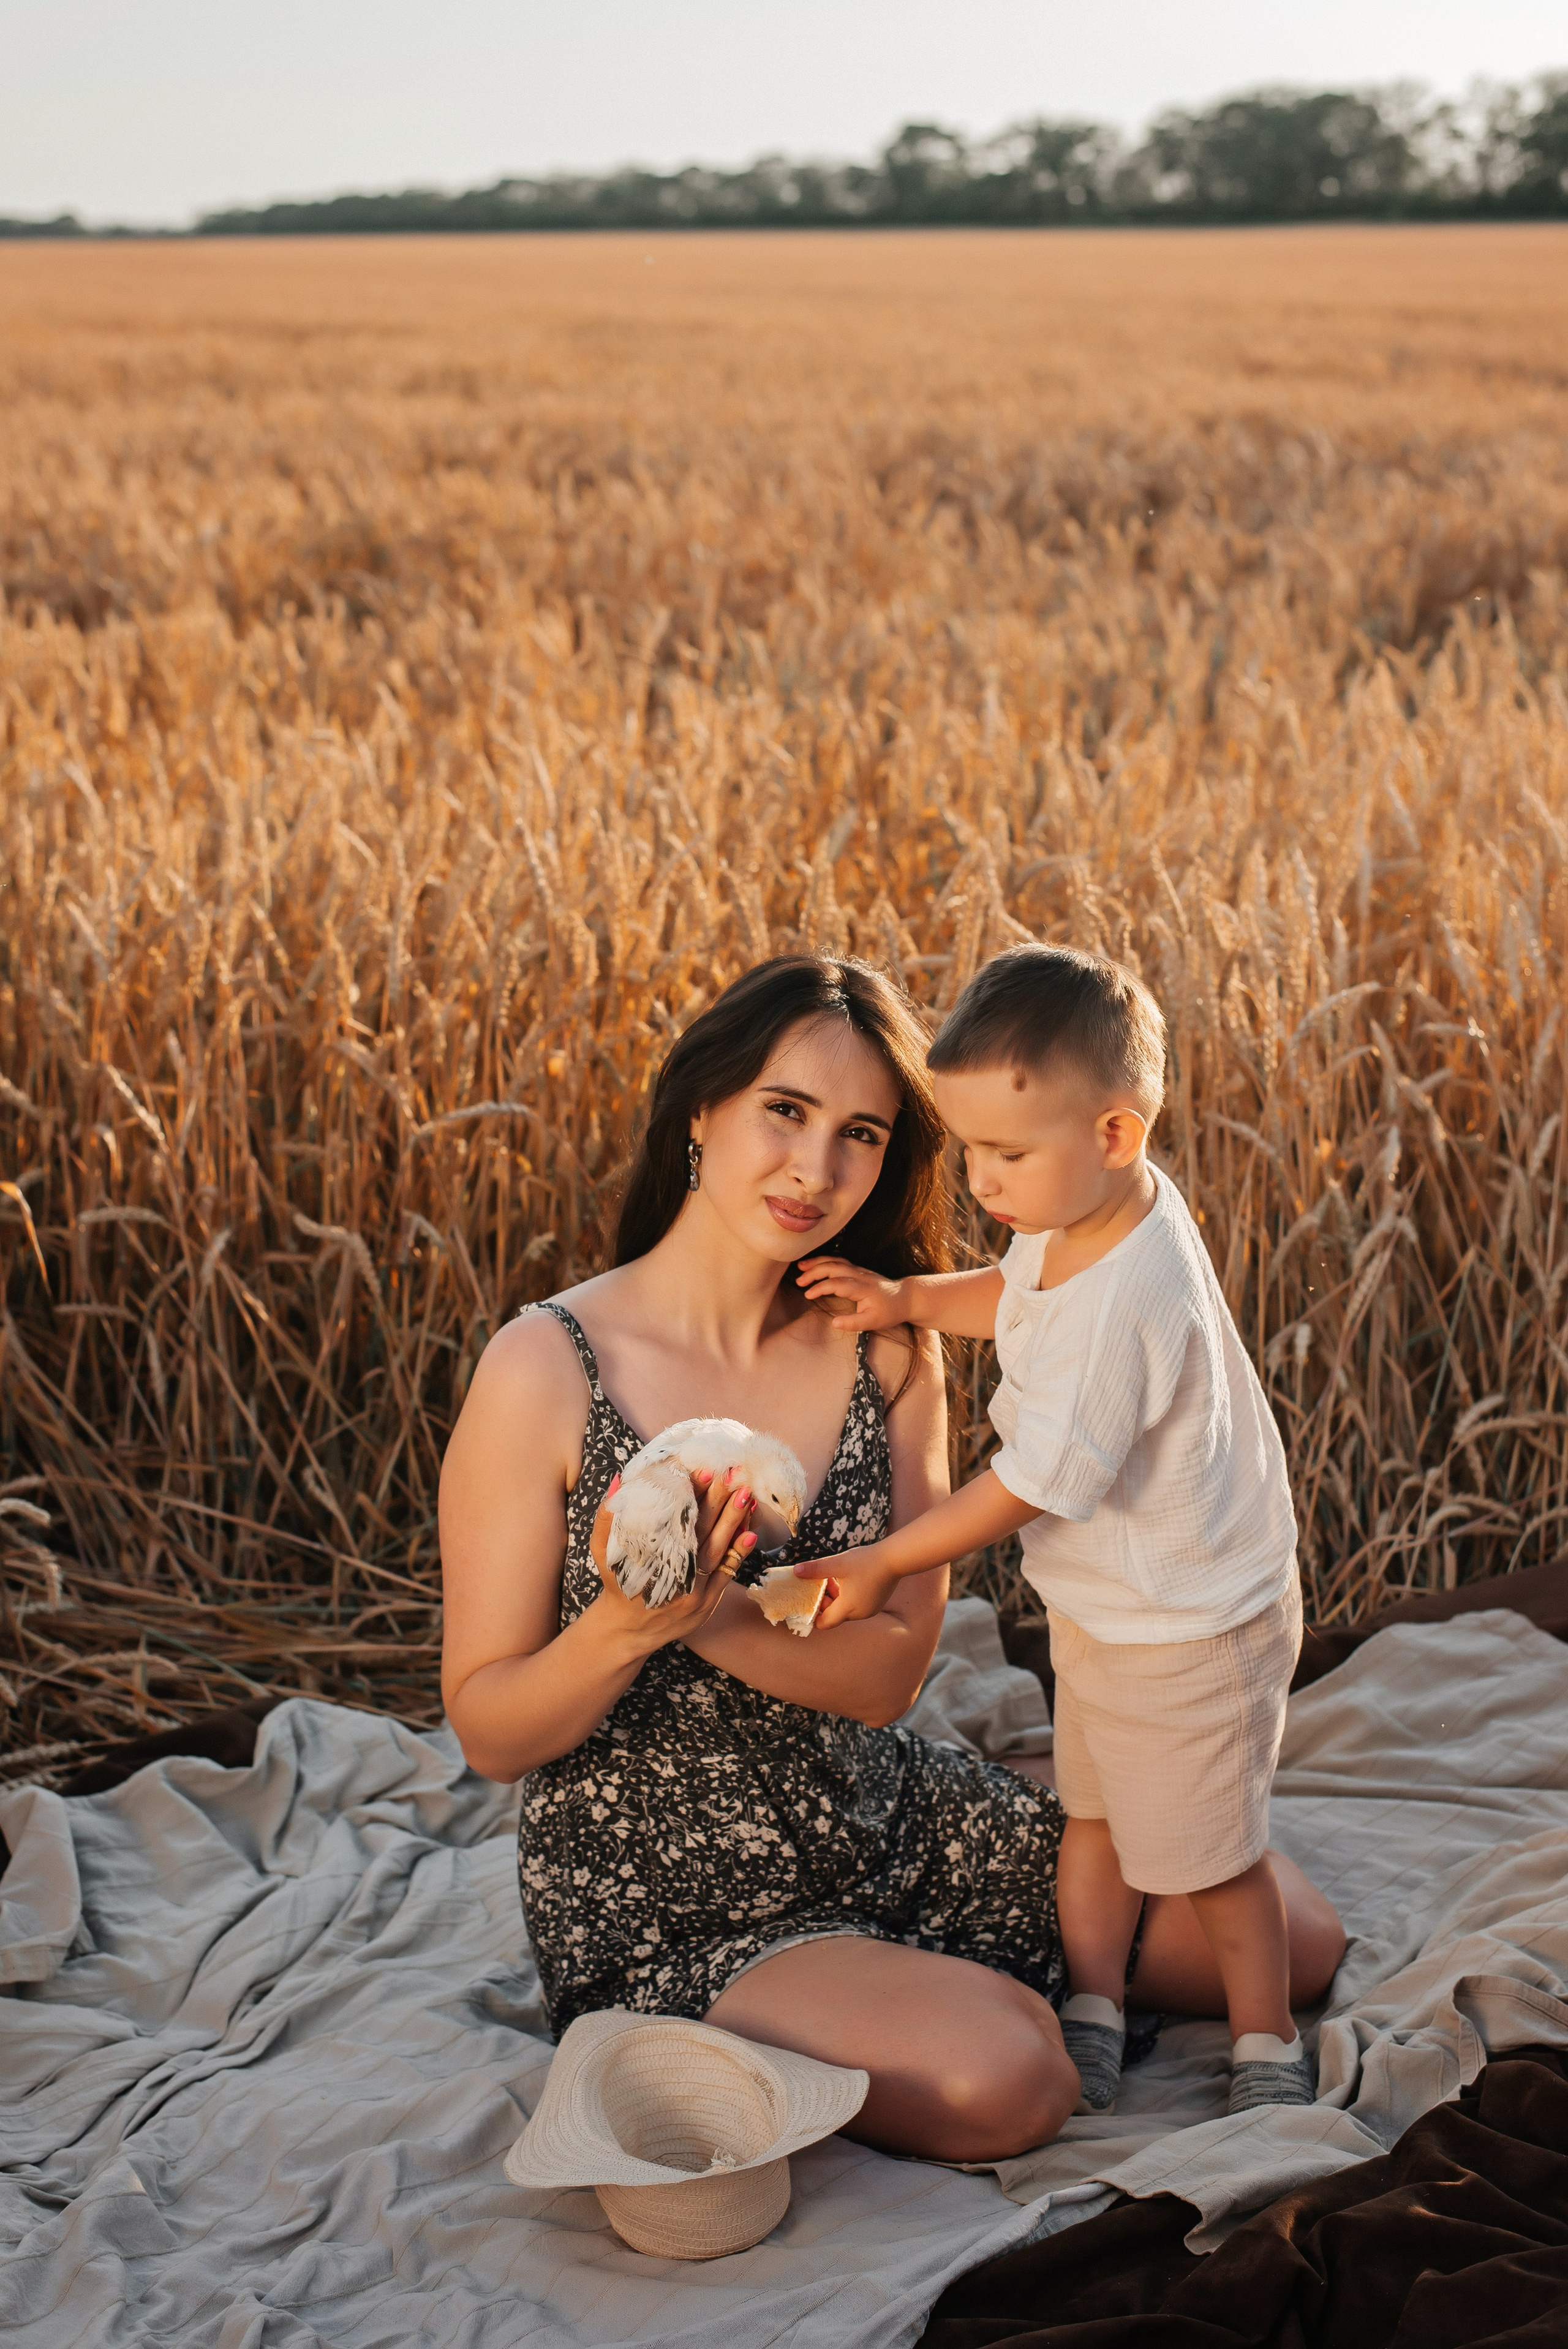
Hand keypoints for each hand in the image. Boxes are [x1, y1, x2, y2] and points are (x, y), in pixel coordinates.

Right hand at [590, 1468, 757, 1652]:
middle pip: (702, 1533)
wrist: (627, 1630)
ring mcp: (694, 1592)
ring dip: (734, 1521)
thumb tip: (618, 1480)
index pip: (679, 1520)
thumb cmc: (616, 1584)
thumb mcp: (603, 1553)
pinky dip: (739, 1553)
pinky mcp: (707, 1603)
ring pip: (719, 1552)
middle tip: (733, 1473)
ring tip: (746, 1494)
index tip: (705, 1469)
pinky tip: (750, 1532)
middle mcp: (676, 1576)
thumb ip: (606, 1518)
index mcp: (652, 1559)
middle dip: (719, 1501)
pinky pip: (727, 1574)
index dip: (693, 1494)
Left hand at [794, 1541, 900, 1628]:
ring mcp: (870, 1610)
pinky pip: (857, 1605)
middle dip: (825, 1601)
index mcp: (848, 1607)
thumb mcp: (837, 1563)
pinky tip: (848, 1579)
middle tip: (820, 1584)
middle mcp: (860, 1613)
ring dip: (837, 1597)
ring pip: (846, 1609)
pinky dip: (849, 1596)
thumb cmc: (866, 1561)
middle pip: (835, 1615)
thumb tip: (796, 1571)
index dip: (814, 1616)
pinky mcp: (876, 1604)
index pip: (825, 1623)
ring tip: (834, 1578)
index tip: (808, 1602)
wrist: (894, 1558)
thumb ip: (815, 1569)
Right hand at [795, 1255, 908, 1331]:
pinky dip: (825, 1261)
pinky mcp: (858, 1270)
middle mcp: (860, 1275)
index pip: (837, 1283)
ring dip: (817, 1262)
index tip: (808, 1294)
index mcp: (863, 1288)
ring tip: (801, 1267)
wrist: (905, 1298)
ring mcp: (859, 1270)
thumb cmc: (889, 1311)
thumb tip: (834, 1323)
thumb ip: (853, 1323)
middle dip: (814, 1272)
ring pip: (836, 1261)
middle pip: (834, 1267)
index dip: (820, 1287)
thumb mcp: (873, 1322)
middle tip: (799, 1281)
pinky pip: (839, 1261)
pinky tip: (815, 1265)